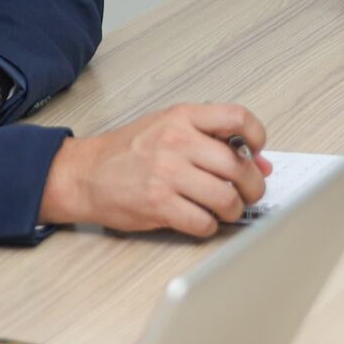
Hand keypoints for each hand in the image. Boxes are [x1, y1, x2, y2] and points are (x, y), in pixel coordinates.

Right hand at [41, 104, 271, 236]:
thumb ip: (211, 139)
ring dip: (234, 210)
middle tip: (250, 192)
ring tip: (226, 209)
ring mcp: (167, 174)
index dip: (257, 137)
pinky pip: (203, 222)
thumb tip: (259, 162)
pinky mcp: (158, 204)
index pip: (237, 117)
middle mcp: (177, 142)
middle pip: (239, 166)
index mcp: (182, 118)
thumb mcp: (168, 128)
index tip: (257, 152)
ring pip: (226, 198)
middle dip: (254, 186)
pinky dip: (209, 226)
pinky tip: (202, 220)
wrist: (84, 174)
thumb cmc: (127, 152)